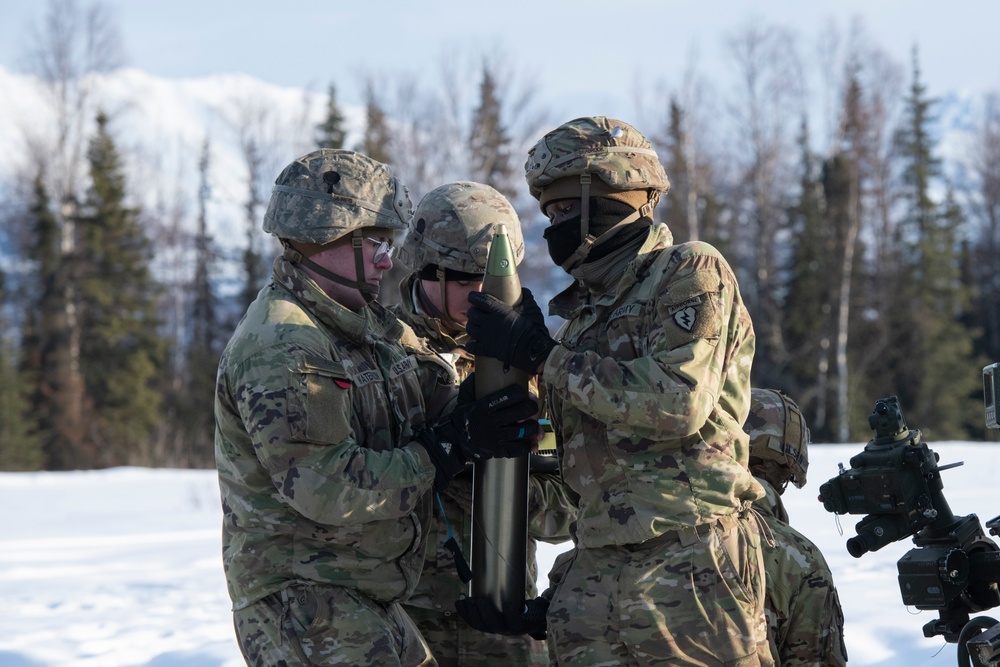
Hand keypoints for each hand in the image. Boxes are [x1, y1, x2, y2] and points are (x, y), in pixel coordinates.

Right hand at [415, 380, 536, 490]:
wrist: (453, 441)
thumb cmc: (462, 417)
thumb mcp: (464, 398)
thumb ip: (472, 385)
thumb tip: (479, 371)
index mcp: (484, 406)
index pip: (509, 395)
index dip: (521, 393)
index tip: (524, 393)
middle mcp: (491, 421)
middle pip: (521, 412)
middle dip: (531, 408)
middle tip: (532, 407)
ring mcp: (495, 437)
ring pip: (522, 430)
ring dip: (532, 427)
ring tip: (533, 425)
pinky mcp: (497, 450)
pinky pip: (517, 448)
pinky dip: (526, 446)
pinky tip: (530, 442)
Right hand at [455, 595, 548, 639]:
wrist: (539, 614)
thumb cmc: (517, 604)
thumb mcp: (501, 599)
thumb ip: (490, 591)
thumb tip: (477, 568)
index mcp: (492, 625)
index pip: (474, 623)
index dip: (464, 614)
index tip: (458, 601)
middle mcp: (500, 629)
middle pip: (483, 625)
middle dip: (474, 613)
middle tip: (471, 600)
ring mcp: (511, 629)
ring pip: (496, 625)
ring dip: (487, 614)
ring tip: (482, 601)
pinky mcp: (523, 625)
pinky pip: (515, 621)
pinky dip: (510, 613)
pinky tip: (506, 604)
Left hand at [466, 290, 556, 373]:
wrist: (533, 349)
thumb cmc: (534, 328)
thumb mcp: (532, 308)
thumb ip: (526, 297)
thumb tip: (522, 290)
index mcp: (499, 311)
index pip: (479, 300)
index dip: (473, 297)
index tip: (472, 297)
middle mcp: (489, 322)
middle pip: (472, 314)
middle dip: (472, 312)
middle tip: (477, 313)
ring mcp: (487, 337)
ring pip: (470, 328)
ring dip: (472, 326)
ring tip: (476, 327)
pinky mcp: (487, 350)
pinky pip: (472, 347)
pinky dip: (470, 345)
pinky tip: (473, 344)